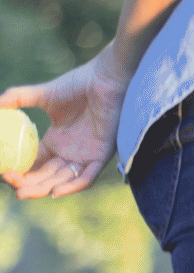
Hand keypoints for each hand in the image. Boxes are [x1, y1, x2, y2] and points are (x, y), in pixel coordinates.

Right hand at [1, 49, 129, 198]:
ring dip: (43, 188)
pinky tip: (54, 191)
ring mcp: (85, 156)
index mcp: (56, 142)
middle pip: (46, 176)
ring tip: (22, 192)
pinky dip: (71, 187)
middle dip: (28, 185)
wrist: (104, 80)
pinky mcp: (101, 156)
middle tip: (11, 186)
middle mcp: (69, 153)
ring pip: (62, 180)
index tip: (3, 172)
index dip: (20, 171)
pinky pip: (86, 178)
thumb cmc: (77, 85)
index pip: (35, 164)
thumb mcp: (41, 95)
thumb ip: (17, 99)